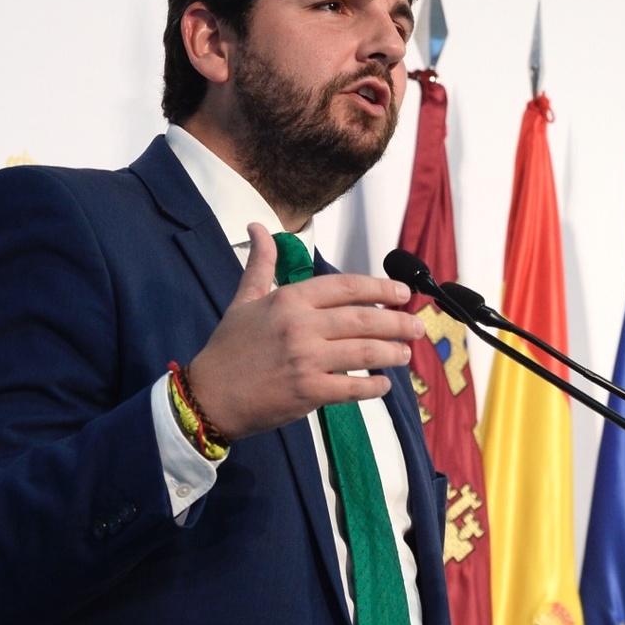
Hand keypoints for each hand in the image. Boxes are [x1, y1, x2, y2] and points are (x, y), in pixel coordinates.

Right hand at [185, 223, 425, 438]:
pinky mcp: (308, 393)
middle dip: (398, 322)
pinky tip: (383, 385)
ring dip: (392, 352)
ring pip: (364, 353)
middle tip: (417, 326)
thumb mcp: (243, 300)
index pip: (346, 287)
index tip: (403, 293)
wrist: (207, 397)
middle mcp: (301, 327)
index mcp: (289, 300)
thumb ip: (261, 265)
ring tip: (405, 353)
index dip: (380, 288)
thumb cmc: (228, 348)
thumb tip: (258, 227)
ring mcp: (306, 360)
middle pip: (364, 319)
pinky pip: (352, 388)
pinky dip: (373, 387)